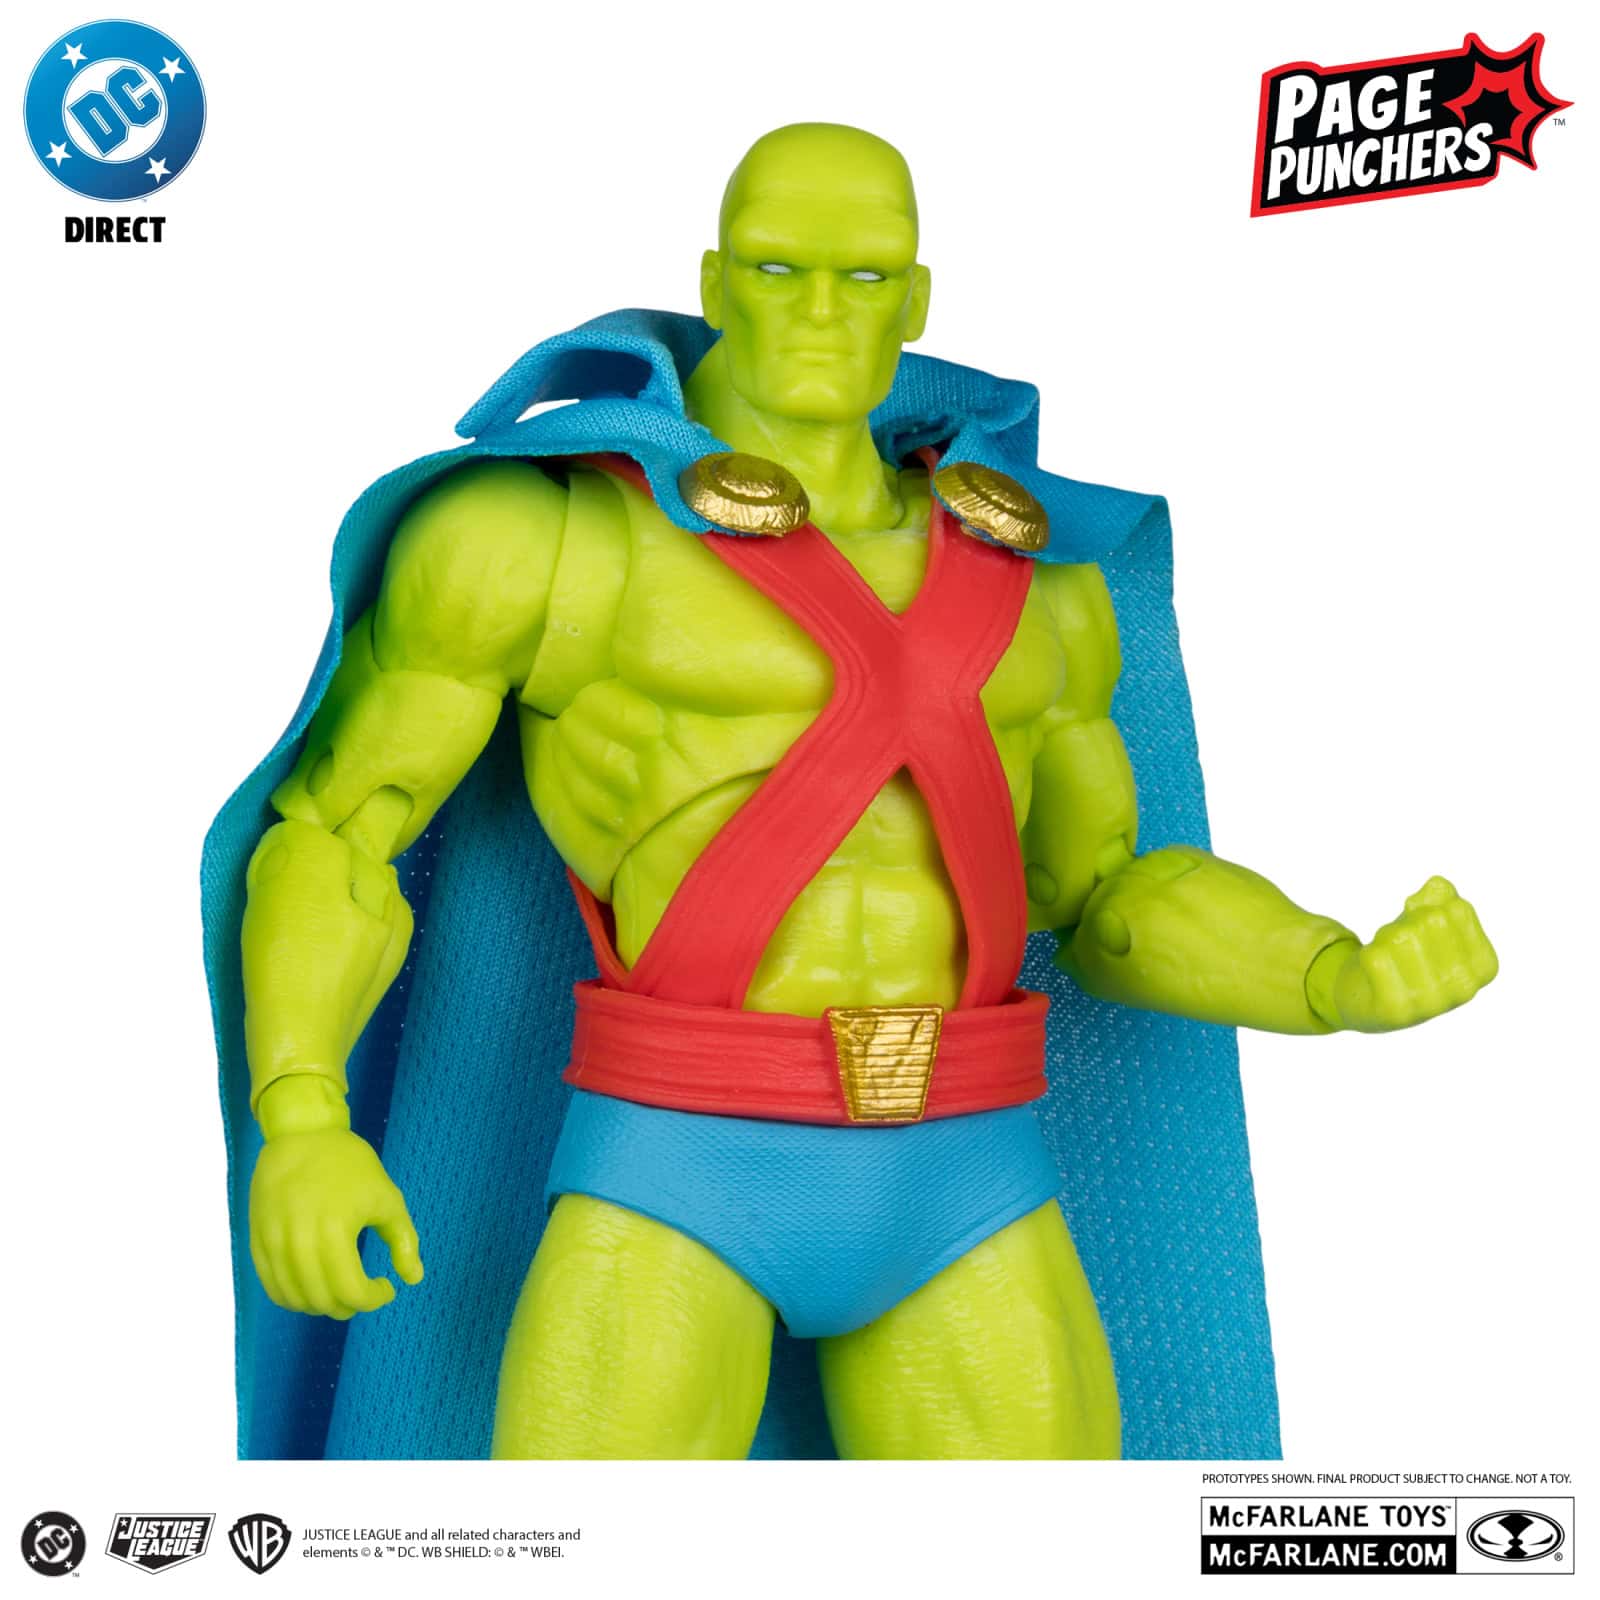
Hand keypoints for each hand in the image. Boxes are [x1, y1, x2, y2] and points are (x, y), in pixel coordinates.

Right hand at [248, 1128, 422, 1317]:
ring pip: (294, 1299)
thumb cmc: (351, 1165)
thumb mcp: (387, 1197)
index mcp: (334, 1229)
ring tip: (339, 1291)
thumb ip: (404, 1241)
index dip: (373, 1299)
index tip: (386, 1289)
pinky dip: (293, 1297)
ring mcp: (273, 1241)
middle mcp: (298, 1240)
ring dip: (321, 1305)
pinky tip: (313, 1287)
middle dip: (349, 1306)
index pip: (351, 1290)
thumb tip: (413, 1280)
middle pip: (322, 1299)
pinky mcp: (256, 1240)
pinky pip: (271, 1286)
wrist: (302, 1135)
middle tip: (363, 1293)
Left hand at [1313, 877, 1497, 1031]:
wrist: (1366, 999)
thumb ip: (1440, 897)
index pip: (1458, 909)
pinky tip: (1374, 970)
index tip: (1419, 923)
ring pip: (1400, 936)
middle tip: (1399, 941)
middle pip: (1430, 920)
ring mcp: (1432, 1002)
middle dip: (1406, 922)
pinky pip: (1375, 956)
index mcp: (1484, 965)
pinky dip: (1368, 954)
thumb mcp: (1427, 921)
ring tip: (1387, 955)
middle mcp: (1464, 988)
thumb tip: (1437, 885)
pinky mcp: (1396, 1009)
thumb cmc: (1405, 954)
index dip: (1429, 907)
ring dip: (1385, 938)